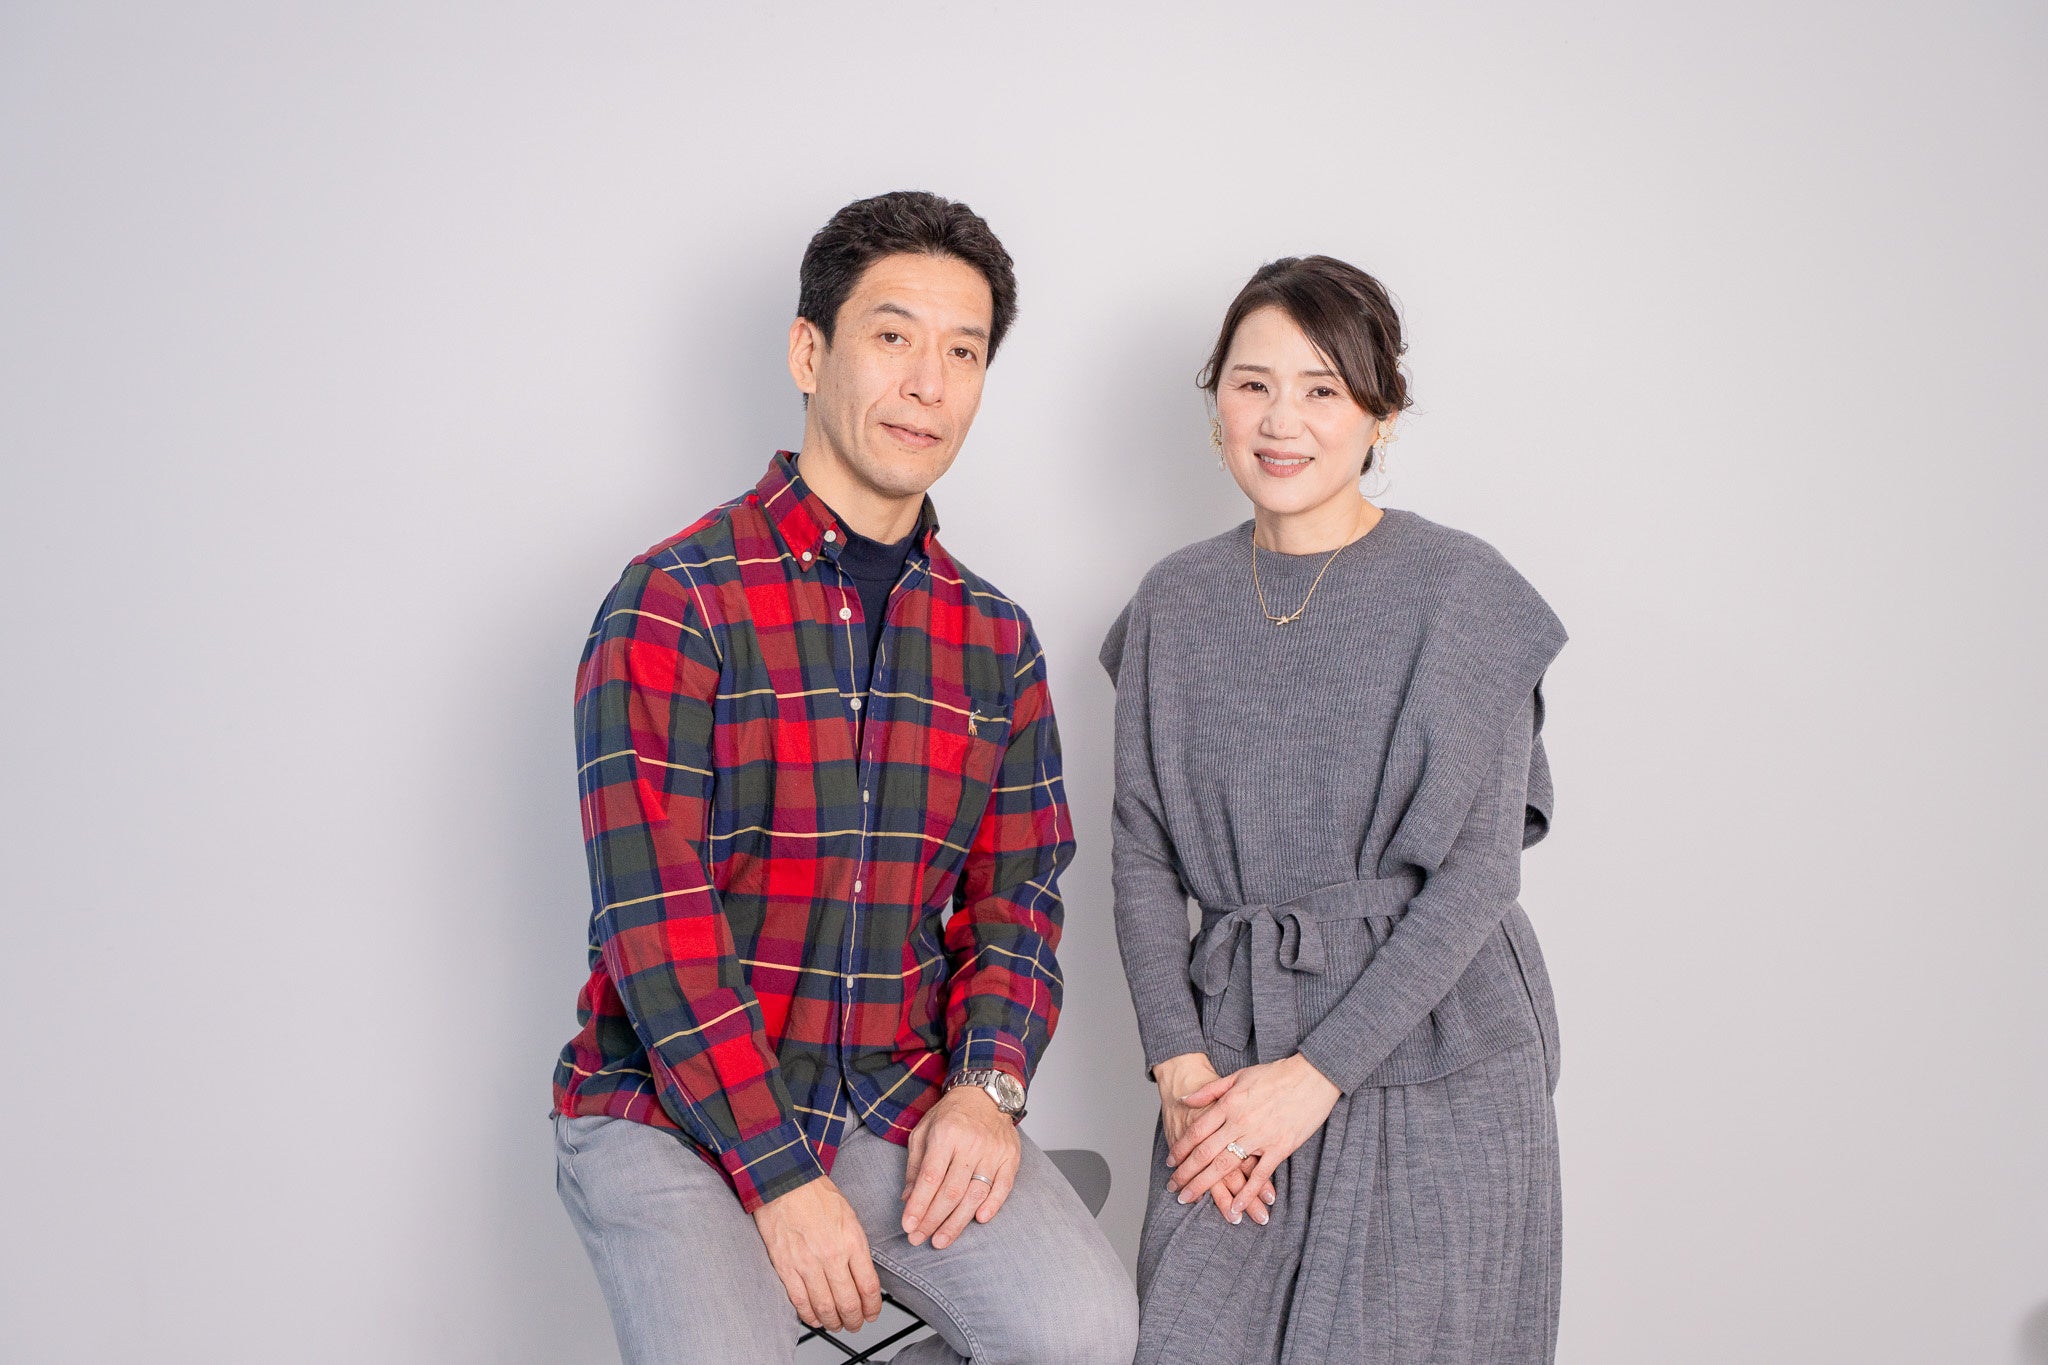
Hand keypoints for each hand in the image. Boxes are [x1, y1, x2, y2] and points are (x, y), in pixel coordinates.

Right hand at [752, 1177, 882, 1332]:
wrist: (785, 1181)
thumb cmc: (817, 1195)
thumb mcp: (850, 1218)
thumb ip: (857, 1248)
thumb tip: (862, 1276)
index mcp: (852, 1241)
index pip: (869, 1287)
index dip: (873, 1307)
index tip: (872, 1313)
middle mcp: (832, 1255)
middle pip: (849, 1302)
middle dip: (855, 1320)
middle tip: (856, 1324)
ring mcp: (807, 1263)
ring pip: (825, 1307)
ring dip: (833, 1322)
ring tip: (837, 1324)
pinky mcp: (786, 1267)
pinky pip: (800, 1301)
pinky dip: (809, 1315)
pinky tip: (815, 1318)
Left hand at [900, 1083, 1021, 1248]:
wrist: (985, 1094)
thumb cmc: (950, 1115)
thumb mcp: (923, 1131)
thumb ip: (915, 1165)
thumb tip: (908, 1198)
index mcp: (945, 1135)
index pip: (930, 1177)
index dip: (918, 1205)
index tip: (908, 1225)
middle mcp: (971, 1144)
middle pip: (951, 1191)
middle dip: (933, 1220)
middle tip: (919, 1239)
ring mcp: (993, 1152)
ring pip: (975, 1194)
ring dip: (957, 1222)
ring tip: (941, 1240)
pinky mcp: (1010, 1158)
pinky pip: (1003, 1187)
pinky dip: (993, 1205)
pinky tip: (979, 1220)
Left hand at [1166, 1053, 1341, 1221]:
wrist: (1312, 1076)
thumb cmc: (1275, 1074)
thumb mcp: (1238, 1076)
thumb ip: (1209, 1090)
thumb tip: (1184, 1099)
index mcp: (1229, 1104)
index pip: (1197, 1131)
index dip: (1181, 1148)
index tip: (1170, 1162)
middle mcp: (1240, 1122)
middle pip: (1206, 1152)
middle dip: (1186, 1172)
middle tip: (1173, 1188)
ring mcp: (1260, 1136)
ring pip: (1226, 1165)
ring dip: (1205, 1184)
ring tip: (1190, 1198)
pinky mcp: (1280, 1147)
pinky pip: (1260, 1175)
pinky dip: (1246, 1193)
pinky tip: (1235, 1207)